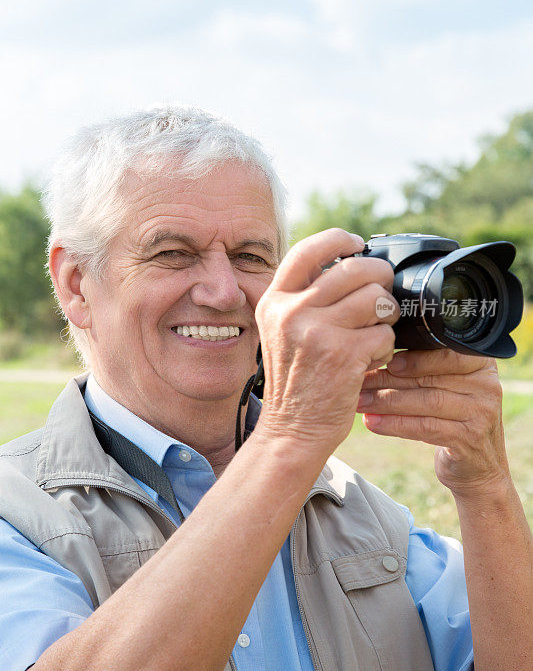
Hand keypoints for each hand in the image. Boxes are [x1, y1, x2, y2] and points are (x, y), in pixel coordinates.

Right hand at [254, 228, 399, 456]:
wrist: (291, 430)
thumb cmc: (295, 380)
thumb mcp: (282, 330)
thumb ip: (305, 297)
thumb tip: (349, 261)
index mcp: (275, 300)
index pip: (309, 249)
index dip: (340, 240)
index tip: (358, 246)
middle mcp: (291, 311)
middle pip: (354, 269)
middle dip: (379, 279)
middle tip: (381, 297)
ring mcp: (317, 332)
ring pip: (376, 299)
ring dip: (386, 315)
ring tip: (375, 331)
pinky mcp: (343, 355)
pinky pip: (384, 333)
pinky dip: (385, 347)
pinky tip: (369, 359)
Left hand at [356, 348, 510, 497]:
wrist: (478, 466)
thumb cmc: (453, 417)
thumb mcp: (447, 386)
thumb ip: (426, 367)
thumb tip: (378, 351)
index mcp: (481, 362)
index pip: (444, 353)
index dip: (412, 358)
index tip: (382, 360)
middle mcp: (487, 384)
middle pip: (429, 378)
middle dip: (388, 380)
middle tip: (359, 382)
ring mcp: (482, 412)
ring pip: (425, 402)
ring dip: (386, 402)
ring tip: (360, 402)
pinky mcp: (470, 438)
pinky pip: (425, 427)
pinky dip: (395, 424)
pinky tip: (372, 423)